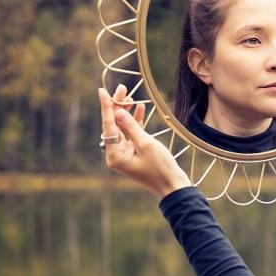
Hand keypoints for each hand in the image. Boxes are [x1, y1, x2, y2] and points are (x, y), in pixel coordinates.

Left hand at [98, 84, 191, 198]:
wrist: (173, 186)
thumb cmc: (160, 167)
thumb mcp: (146, 144)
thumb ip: (131, 127)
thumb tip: (118, 112)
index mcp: (114, 155)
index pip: (108, 126)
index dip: (107, 107)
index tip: (102, 91)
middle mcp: (116, 154)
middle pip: (113, 125)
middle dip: (118, 107)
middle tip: (122, 89)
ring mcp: (125, 153)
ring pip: (122, 128)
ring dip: (127, 113)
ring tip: (131, 96)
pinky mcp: (134, 152)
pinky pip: (131, 134)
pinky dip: (136, 122)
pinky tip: (140, 108)